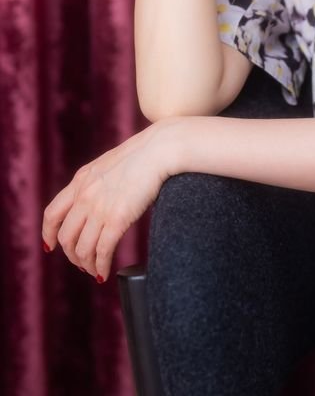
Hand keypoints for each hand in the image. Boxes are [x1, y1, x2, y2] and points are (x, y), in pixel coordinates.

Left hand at [42, 119, 176, 282]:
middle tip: (82, 262)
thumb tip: (97, 200)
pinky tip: (104, 272)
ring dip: (86, 265)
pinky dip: (100, 266)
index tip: (51, 246)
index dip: (49, 234)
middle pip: (66, 236)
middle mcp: (84, 196)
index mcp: (80, 181)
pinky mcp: (117, 219)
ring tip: (94, 270)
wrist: (158, 150)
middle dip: (72, 255)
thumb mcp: (106, 165)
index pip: (52, 214)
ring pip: (82, 249)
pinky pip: (102, 251)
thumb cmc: (141, 155)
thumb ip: (96, 182)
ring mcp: (100, 208)